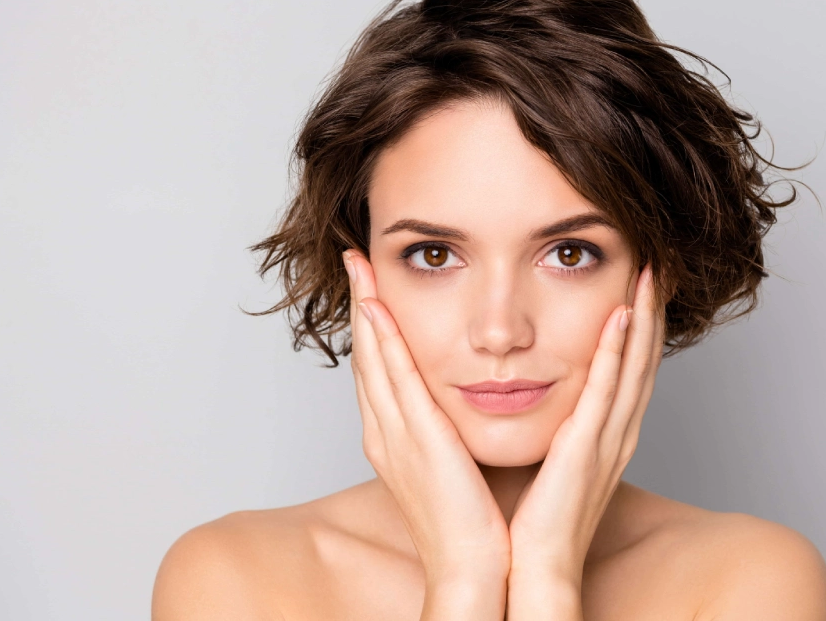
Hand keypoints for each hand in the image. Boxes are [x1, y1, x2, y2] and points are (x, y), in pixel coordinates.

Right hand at [343, 250, 509, 619]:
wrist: (472, 566)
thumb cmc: (470, 522)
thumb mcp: (452, 465)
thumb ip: (447, 432)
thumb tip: (456, 406)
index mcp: (394, 440)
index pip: (378, 371)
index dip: (370, 326)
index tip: (370, 287)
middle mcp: (385, 432)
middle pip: (366, 356)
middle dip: (358, 306)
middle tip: (353, 260)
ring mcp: (395, 435)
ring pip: (374, 358)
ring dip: (365, 308)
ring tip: (360, 265)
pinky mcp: (417, 438)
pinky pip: (396, 378)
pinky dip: (384, 339)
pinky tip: (378, 305)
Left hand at [505, 265, 664, 618]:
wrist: (534, 568)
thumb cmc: (534, 520)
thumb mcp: (551, 462)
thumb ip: (554, 428)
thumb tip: (532, 395)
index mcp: (606, 437)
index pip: (630, 370)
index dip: (640, 326)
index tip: (640, 285)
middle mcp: (616, 434)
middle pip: (642, 360)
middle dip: (652, 311)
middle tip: (657, 265)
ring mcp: (606, 441)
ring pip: (633, 367)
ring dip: (642, 318)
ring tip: (648, 274)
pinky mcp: (587, 450)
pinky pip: (606, 393)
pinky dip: (615, 353)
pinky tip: (619, 318)